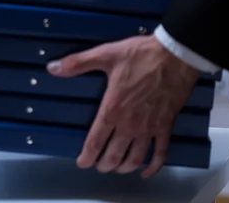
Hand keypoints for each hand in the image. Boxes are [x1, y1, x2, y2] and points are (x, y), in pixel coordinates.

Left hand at [47, 35, 199, 177]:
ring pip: (135, 158)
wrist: (176, 55)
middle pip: (114, 155)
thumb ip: (77, 63)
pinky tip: (146, 172)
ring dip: (124, 167)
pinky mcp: (166, 125)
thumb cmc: (140, 55)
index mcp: (112, 109)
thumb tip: (52, 67)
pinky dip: (154, 166)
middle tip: (97, 166)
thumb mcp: (104, 55)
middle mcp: (130, 124)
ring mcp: (149, 127)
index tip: (82, 163)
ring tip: (116, 169)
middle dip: (104, 164)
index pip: (95, 141)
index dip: (87, 156)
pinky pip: (161, 152)